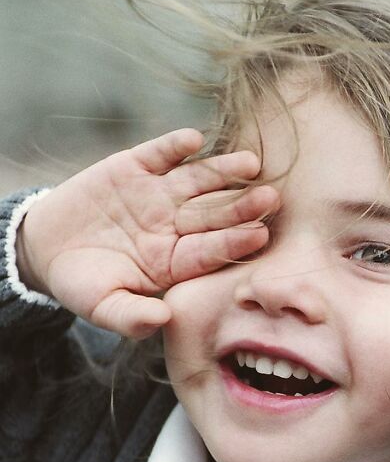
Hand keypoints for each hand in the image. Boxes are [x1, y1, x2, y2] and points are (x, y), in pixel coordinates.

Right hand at [15, 129, 279, 338]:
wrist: (46, 246)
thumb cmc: (82, 284)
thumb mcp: (102, 306)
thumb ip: (132, 317)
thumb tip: (163, 321)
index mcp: (174, 261)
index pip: (210, 251)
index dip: (234, 243)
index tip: (259, 235)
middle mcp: (174, 225)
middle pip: (214, 214)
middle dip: (241, 206)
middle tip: (271, 198)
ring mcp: (158, 194)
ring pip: (197, 180)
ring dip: (222, 171)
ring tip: (249, 164)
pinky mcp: (136, 166)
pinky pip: (160, 153)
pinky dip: (175, 146)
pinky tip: (194, 140)